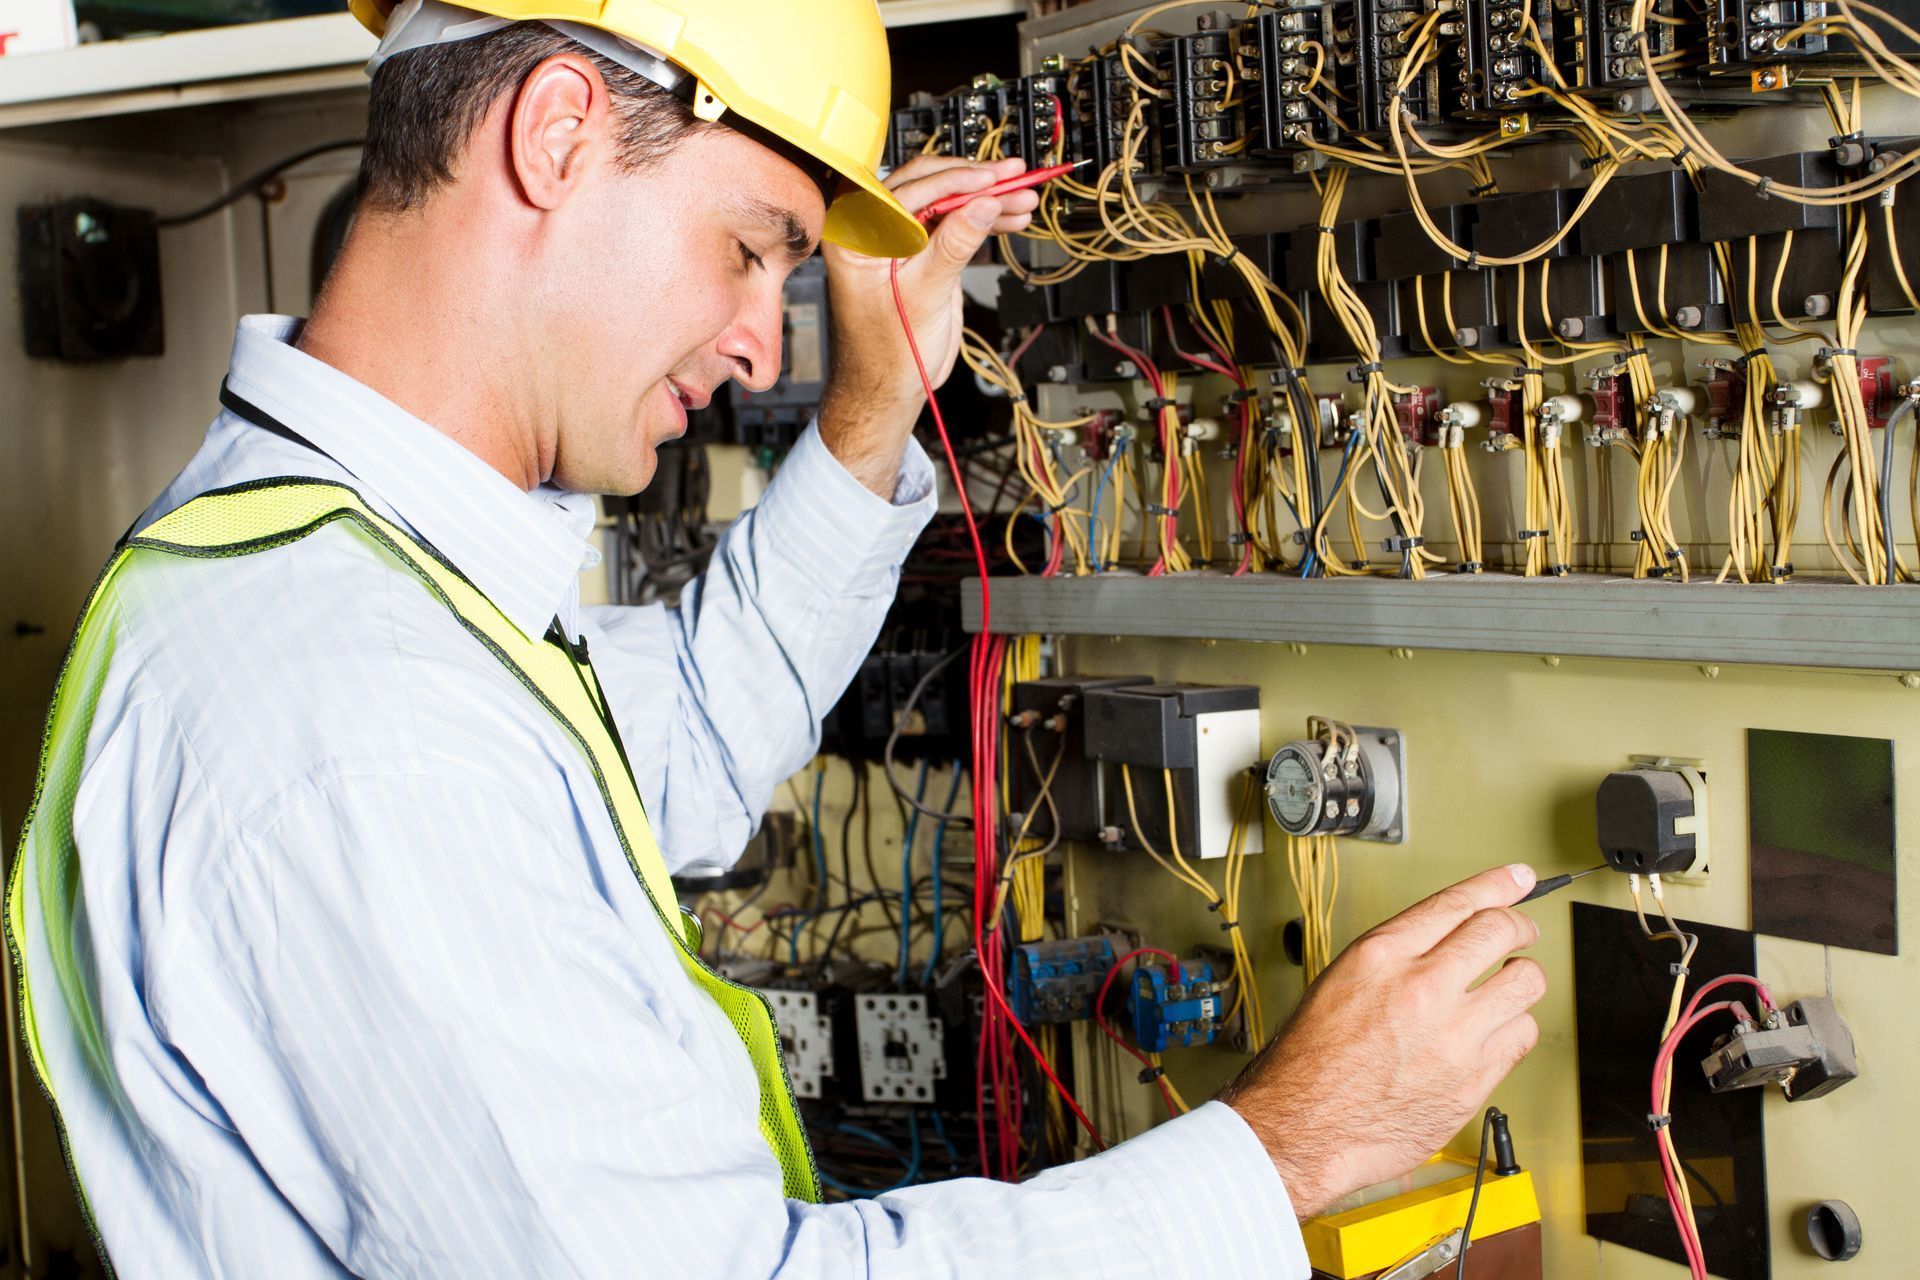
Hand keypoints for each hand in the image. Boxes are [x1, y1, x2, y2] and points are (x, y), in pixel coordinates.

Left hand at [818, 156, 1038, 496]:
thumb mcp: (924, 295)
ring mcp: (901, 238)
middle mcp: (875, 229)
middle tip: (1014, 177)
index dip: (955, 181)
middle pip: (930, 187)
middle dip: (976, 183)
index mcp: (856, 235)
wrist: (891, 386)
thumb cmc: (888, 353)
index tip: (991, 179)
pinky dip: (984, 219)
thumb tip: (982, 204)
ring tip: (1024, 198)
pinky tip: (1012, 217)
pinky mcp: (924, 250)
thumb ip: (953, 245)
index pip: (909, 192)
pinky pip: (955, 223)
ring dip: (988, 200)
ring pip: (948, 202)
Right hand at [1218, 864, 1545, 1218]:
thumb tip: (1446, 939)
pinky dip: (1514, 1027)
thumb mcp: (1340, 981)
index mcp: (1382, 956)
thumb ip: (1397, 957)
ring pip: (1525, 983)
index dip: (1497, 884)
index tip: (1518, 879)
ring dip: (1520, 979)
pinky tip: (1496, 1029)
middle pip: (1501, 932)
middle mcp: (1422, 988)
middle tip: (1520, 932)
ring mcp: (1453, 1036)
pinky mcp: (1473, 1080)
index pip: (1457, 902)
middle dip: (1519, 926)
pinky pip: (1521, 1036)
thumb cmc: (1311, 1062)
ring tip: (1508, 985)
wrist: (1304, 1127)